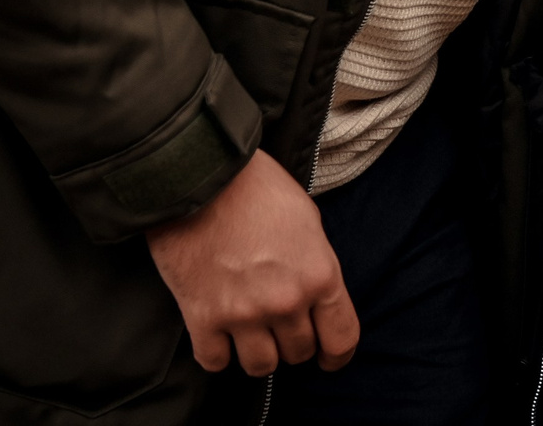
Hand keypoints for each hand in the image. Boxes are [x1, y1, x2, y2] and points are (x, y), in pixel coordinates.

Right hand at [146, 150, 358, 377]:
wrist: (202, 176)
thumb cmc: (258, 189)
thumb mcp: (308, 221)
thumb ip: (315, 266)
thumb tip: (315, 297)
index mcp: (319, 275)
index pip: (341, 340)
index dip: (337, 356)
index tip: (329, 358)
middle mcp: (286, 302)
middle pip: (299, 354)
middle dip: (293, 343)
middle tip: (280, 325)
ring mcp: (243, 314)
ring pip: (261, 367)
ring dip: (258, 352)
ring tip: (250, 331)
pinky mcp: (202, 318)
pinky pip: (216, 362)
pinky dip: (218, 353)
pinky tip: (218, 333)